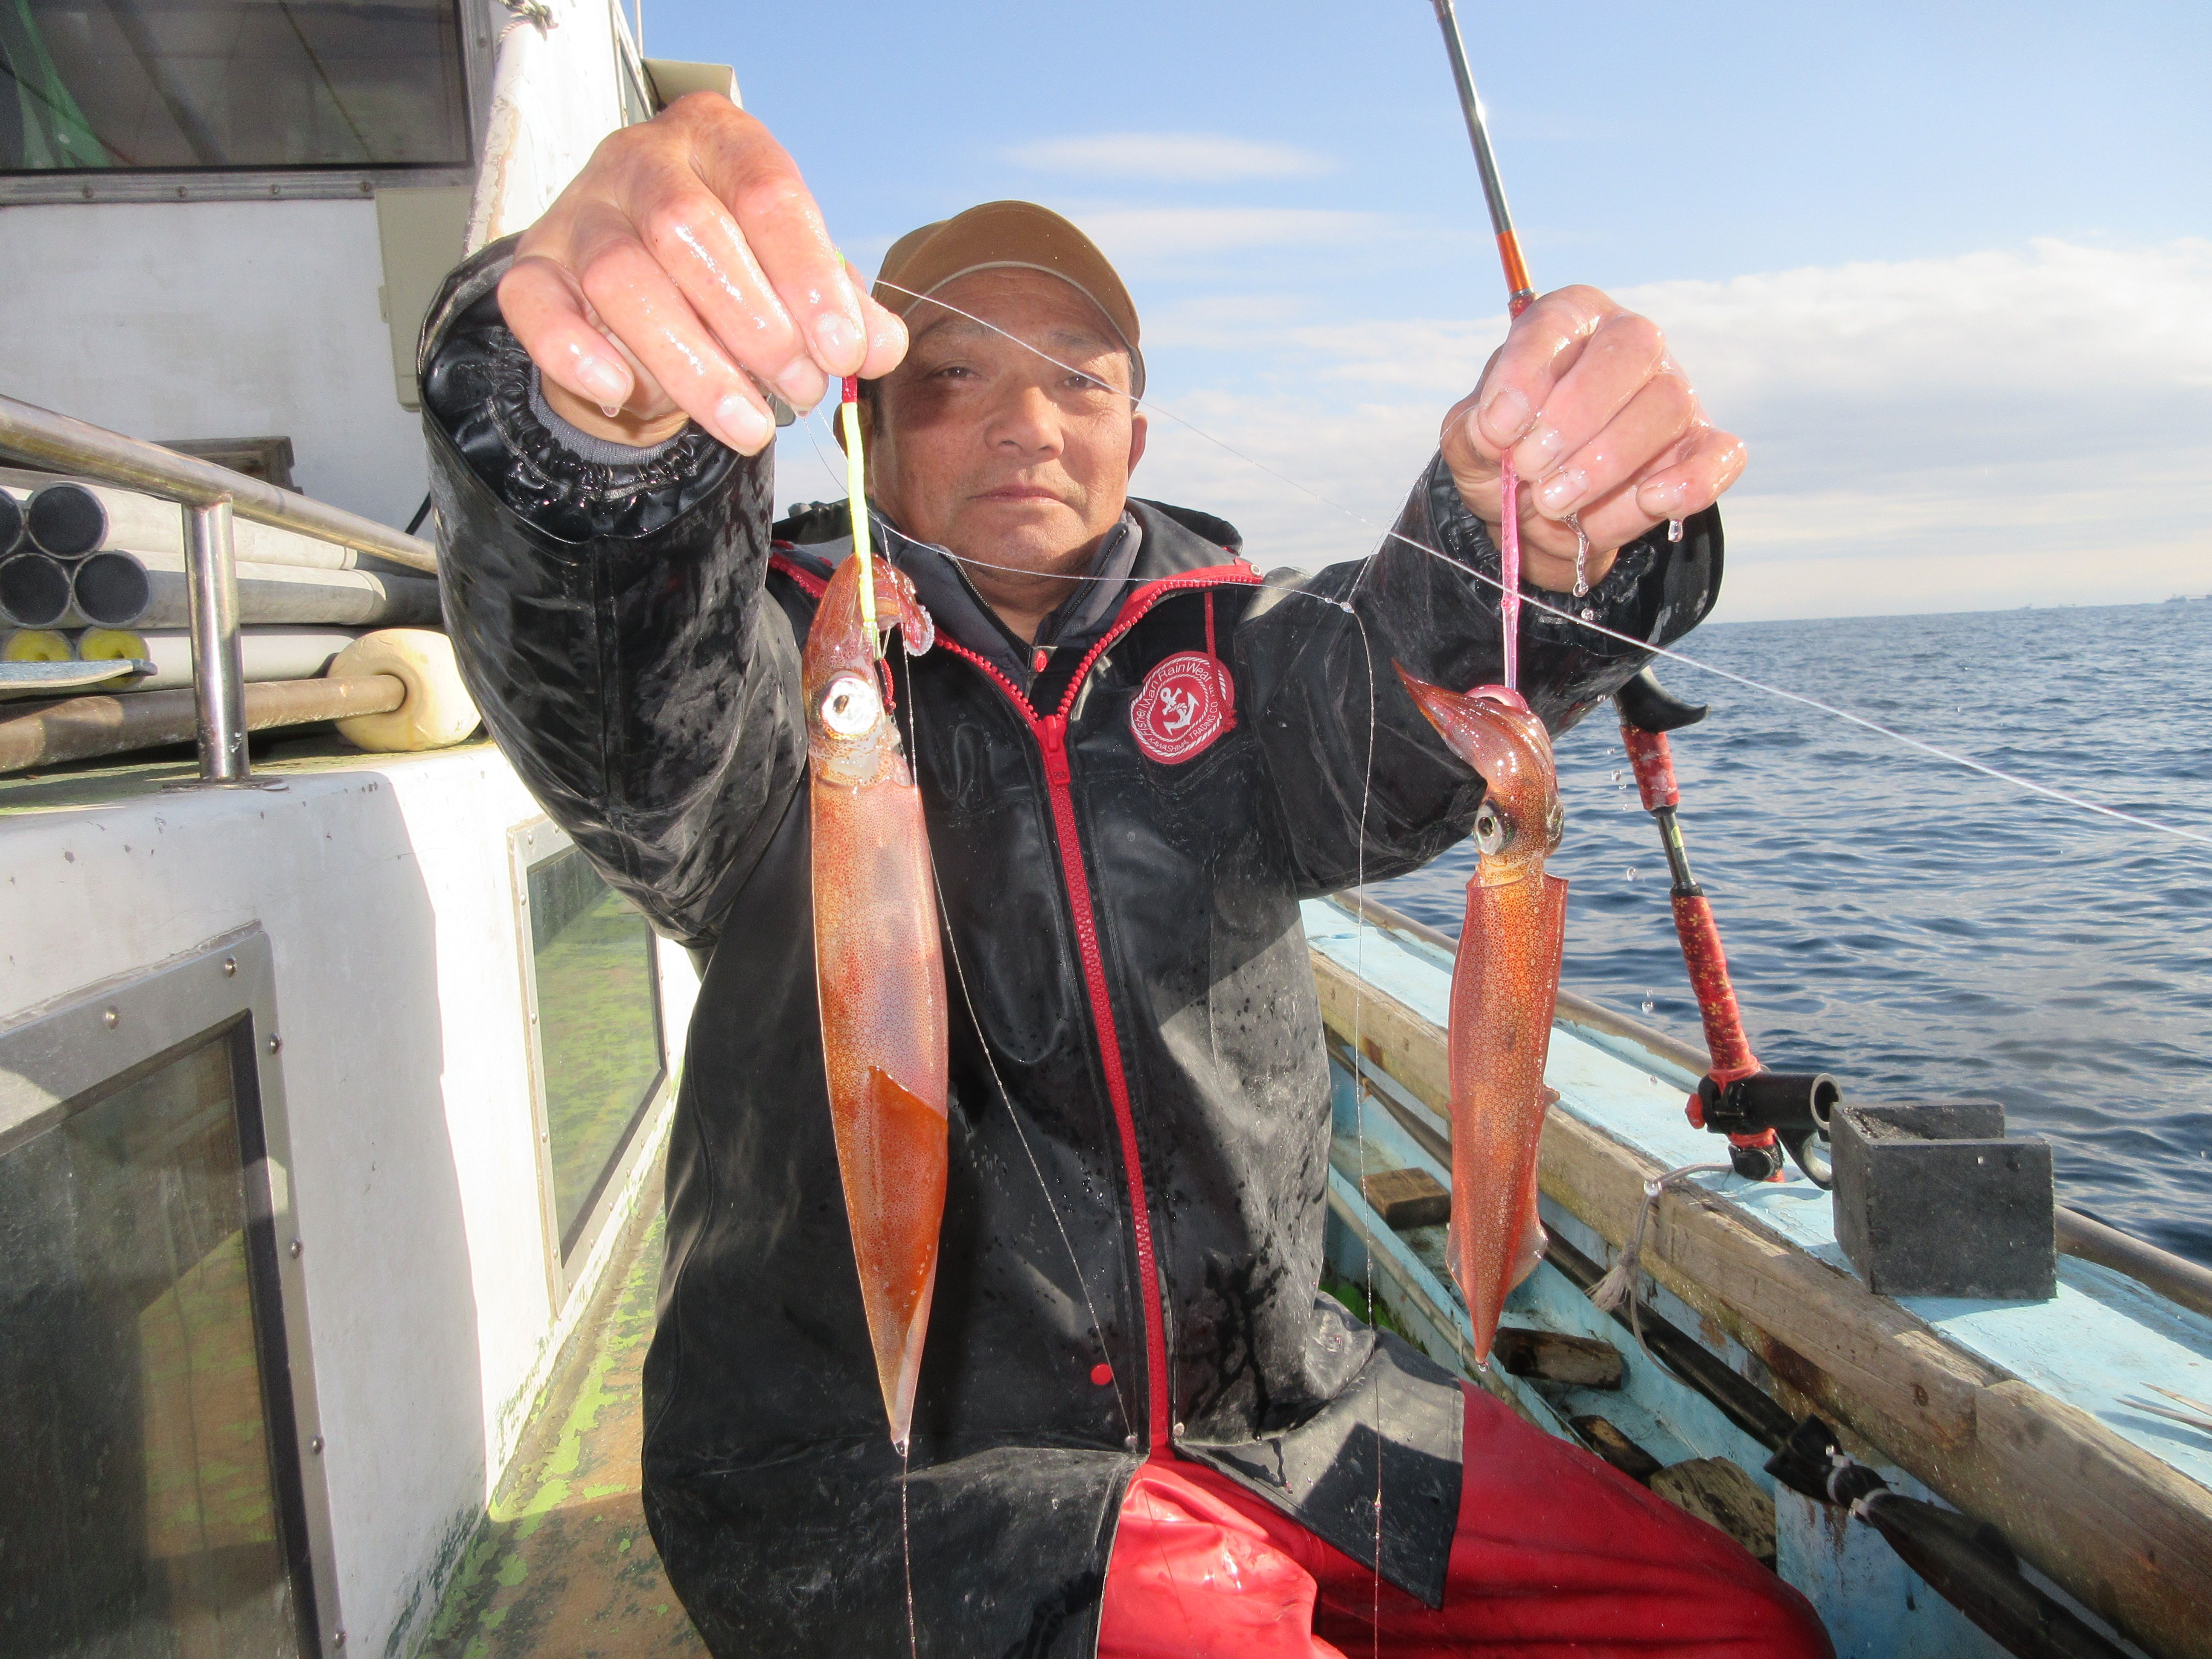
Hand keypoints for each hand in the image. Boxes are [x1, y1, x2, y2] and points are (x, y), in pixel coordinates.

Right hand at [497, 94, 908, 453]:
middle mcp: (640, 161)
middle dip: (756, 327)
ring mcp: (578, 212)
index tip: (845, 351)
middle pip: (689, 232)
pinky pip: (536, 307)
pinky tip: (625, 395)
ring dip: (693, 364)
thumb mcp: (795, 279)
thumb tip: (880, 347)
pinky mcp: (532, 269)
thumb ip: (841, 308)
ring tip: (749, 424)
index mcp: (717, 140)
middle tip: (799, 392)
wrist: (638, 296)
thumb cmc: (731, 273)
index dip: (810, 277)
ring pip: (621, 278)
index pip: (766, 192)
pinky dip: (577, 354)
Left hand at [1438, 286, 1745, 591]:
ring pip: (1667, 405)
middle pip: (1633, 347)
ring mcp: (1674, 395)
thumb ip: (1475, 431)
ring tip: (1555, 501)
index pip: (1560, 320)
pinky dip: (1691, 481)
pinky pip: (1720, 455)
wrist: (1537, 512)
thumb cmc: (1507, 456)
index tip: (1499, 425)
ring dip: (1608, 460)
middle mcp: (1630, 346)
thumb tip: (1497, 427)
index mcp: (1570, 323)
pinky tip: (1650, 501)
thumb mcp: (1471, 444)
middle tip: (1531, 467)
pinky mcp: (1701, 448)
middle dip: (1577, 415)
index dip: (1529, 369)